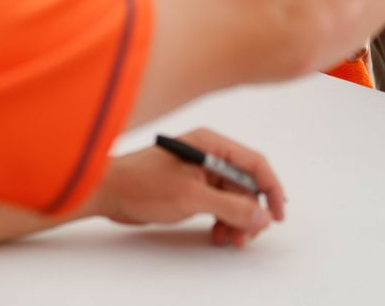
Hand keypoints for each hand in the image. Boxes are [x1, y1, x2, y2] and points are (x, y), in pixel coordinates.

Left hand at [92, 128, 285, 247]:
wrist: (107, 192)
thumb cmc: (142, 184)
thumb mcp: (191, 197)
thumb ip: (230, 206)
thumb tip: (262, 217)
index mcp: (210, 144)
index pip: (255, 164)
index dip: (272, 190)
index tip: (277, 216)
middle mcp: (208, 155)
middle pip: (246, 185)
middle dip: (250, 213)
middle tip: (245, 237)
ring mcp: (199, 173)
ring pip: (233, 198)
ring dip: (236, 221)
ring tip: (228, 240)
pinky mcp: (190, 189)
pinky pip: (218, 205)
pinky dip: (222, 221)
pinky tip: (216, 235)